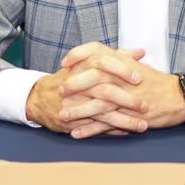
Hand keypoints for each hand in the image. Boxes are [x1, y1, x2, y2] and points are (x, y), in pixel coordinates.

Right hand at [25, 43, 149, 136]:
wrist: (39, 97)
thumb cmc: (71, 77)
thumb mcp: (89, 62)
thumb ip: (117, 56)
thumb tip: (140, 51)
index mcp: (83, 67)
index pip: (103, 64)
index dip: (122, 70)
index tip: (140, 77)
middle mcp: (78, 85)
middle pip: (104, 91)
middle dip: (127, 100)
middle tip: (146, 105)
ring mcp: (74, 104)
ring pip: (102, 113)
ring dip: (124, 120)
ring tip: (143, 126)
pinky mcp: (71, 121)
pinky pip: (93, 127)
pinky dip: (110, 130)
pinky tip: (126, 132)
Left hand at [57, 43, 184, 137]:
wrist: (179, 97)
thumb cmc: (157, 82)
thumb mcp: (137, 66)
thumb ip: (118, 60)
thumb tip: (98, 55)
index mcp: (124, 63)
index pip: (97, 51)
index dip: (78, 55)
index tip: (65, 62)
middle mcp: (123, 78)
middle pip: (93, 78)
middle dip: (73, 85)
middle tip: (59, 91)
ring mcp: (126, 98)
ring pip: (97, 103)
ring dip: (78, 110)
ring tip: (62, 115)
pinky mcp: (130, 116)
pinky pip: (106, 124)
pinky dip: (90, 130)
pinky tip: (76, 133)